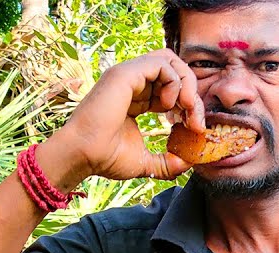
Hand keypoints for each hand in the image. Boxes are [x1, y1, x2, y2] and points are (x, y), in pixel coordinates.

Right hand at [44, 49, 205, 183]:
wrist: (82, 155)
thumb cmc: (105, 158)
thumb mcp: (145, 162)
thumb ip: (167, 162)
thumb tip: (187, 164)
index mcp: (136, 98)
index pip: (171, 89)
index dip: (188, 105)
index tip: (195, 128)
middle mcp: (132, 83)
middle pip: (174, 70)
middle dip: (192, 93)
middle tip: (196, 120)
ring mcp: (128, 76)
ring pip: (170, 61)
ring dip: (186, 83)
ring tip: (187, 108)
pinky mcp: (125, 73)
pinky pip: (161, 63)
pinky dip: (174, 81)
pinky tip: (168, 105)